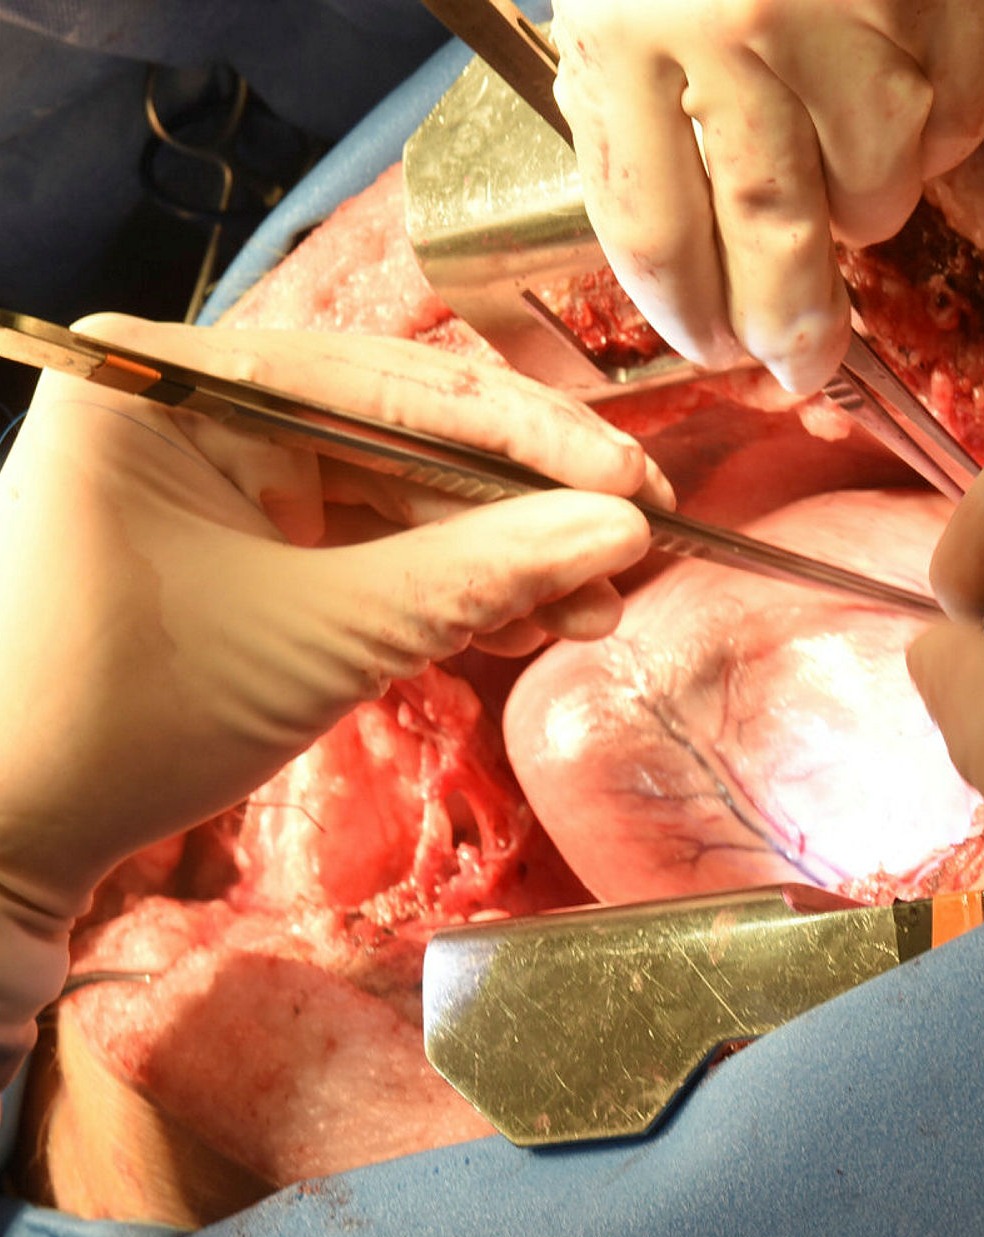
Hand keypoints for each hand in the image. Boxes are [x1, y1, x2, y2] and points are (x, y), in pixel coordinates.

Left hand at [0, 315, 663, 939]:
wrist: (7, 828)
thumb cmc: (126, 716)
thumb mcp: (324, 637)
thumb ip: (481, 573)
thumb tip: (625, 529)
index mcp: (170, 378)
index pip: (390, 383)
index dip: (530, 440)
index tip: (637, 484)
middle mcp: (194, 400)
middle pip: (404, 430)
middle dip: (525, 502)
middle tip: (638, 541)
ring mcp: (220, 469)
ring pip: (398, 493)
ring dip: (500, 554)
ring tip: (599, 606)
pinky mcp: (243, 536)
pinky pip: (365, 543)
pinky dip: (445, 586)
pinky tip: (531, 618)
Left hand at [549, 0, 983, 394]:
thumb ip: (637, 112)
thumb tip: (690, 265)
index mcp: (630, 29)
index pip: (654, 235)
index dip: (687, 318)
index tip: (714, 346)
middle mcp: (739, 28)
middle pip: (775, 241)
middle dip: (791, 329)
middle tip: (802, 366)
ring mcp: (856, 10)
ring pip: (879, 191)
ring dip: (867, 205)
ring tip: (848, 160)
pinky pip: (956, 122)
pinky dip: (935, 133)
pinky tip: (902, 87)